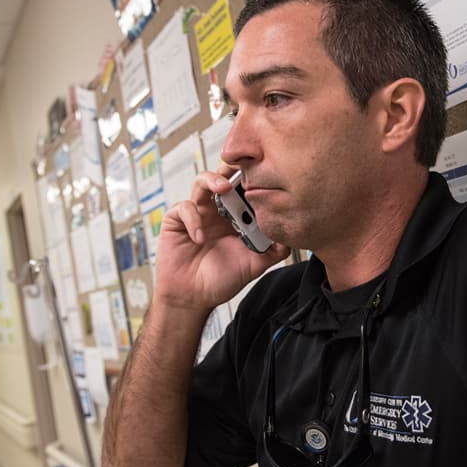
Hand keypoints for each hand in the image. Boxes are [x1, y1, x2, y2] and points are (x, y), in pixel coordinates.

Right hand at [152, 170, 290, 312]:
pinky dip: (193, 220)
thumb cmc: (221, 280)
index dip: (252, 178)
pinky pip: (183, 208)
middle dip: (233, 168)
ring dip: (213, 180)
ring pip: (201, 182)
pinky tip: (200, 238)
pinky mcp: (176, 221)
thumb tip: (290, 237)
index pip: (245, 189)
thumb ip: (272, 251)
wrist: (193, 298)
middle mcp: (217, 210)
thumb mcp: (253, 265)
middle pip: (224, 177)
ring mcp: (197, 213)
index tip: (264, 173)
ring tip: (223, 188)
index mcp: (236, 217)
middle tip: (243, 168)